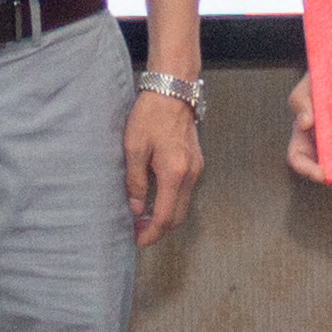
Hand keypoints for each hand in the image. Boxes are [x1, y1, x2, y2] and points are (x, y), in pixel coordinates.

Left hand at [123, 86, 203, 246]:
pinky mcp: (196, 162)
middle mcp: (191, 174)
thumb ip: (135, 181)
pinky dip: (171, 201)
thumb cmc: (151, 115)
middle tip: (137, 232)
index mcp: (174, 173)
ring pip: (183, 204)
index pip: (166, 216)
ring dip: (165, 215)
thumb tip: (136, 208)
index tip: (138, 241)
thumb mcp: (134, 148)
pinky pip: (185, 191)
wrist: (173, 90)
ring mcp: (197, 168)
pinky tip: (155, 198)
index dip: (151, 233)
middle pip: (178, 216)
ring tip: (143, 217)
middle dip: (159, 229)